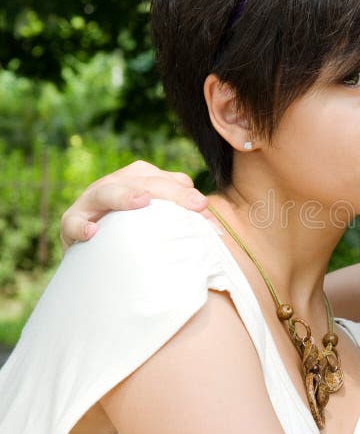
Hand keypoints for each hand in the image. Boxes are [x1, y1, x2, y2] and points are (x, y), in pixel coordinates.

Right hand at [60, 160, 208, 249]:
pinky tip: (92, 233)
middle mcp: (117, 183)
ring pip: (107, 191)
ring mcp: (92, 200)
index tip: (204, 208)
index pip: (168, 181)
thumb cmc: (137, 233)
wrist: (98, 254)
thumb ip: (184, 218)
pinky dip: (81, 226)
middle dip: (170, 192)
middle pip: (144, 182)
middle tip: (193, 204)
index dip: (187, 194)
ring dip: (124, 195)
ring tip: (142, 202)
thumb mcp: (160, 221)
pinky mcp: (72, 222)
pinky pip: (73, 222)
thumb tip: (215, 228)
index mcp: (141, 179)